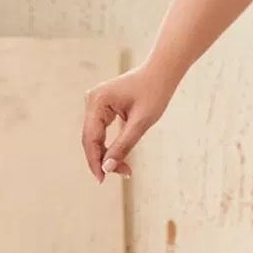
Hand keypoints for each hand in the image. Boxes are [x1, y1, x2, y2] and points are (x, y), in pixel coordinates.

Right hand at [80, 62, 176, 181]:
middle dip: (103, 160)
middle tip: (123, 174)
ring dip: (106, 154)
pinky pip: (101, 131)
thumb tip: (107, 167)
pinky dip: (109, 145)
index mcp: (97, 101)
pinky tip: (119, 158)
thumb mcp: (141, 122)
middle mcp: (91, 100)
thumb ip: (123, 145)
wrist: (162, 72)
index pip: (90, 138)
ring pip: (95, 137)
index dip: (95, 161)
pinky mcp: (102, 107)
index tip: (103, 180)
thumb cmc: (155, 93)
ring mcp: (95, 103)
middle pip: (91, 139)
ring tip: (125, 170)